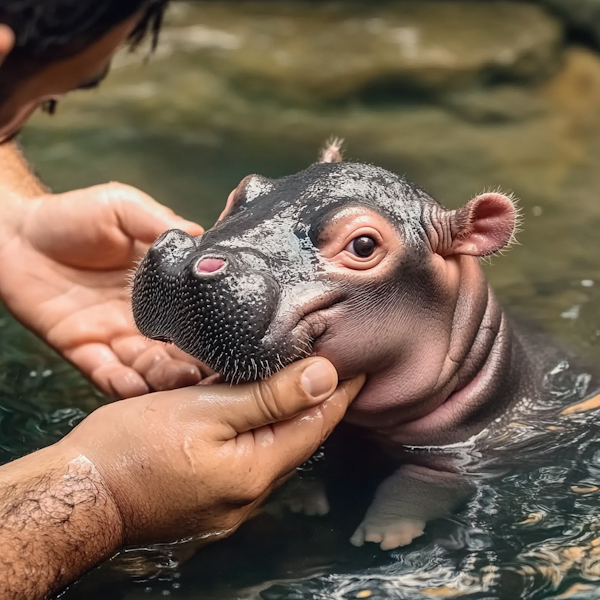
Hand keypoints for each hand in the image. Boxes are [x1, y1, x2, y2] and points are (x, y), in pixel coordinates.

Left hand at [0, 181, 204, 397]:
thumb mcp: (123, 207)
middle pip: (178, 348)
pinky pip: (105, 373)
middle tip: (214, 369)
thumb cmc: (71, 216)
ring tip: (183, 380)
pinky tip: (136, 387)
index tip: (234, 336)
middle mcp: (144, 317)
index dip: (213, 327)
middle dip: (196, 362)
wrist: (14, 232)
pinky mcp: (83, 349)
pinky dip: (121, 384)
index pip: (193, 312)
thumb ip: (160, 223)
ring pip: (148, 368)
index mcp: (159, 286)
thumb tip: (203, 237)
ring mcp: (114, 335)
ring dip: (165, 378)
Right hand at [60, 357, 364, 544]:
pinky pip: (253, 455)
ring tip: (302, 375)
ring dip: (291, 411)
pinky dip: (264, 426)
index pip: (317, 422)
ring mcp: (233, 499)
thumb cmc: (132, 447)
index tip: (359, 361)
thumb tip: (324, 377)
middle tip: (334, 360)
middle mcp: (253, 492)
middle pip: (300, 436)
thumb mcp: (203, 409)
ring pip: (277, 445)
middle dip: (319, 399)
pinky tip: (259, 405)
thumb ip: (267, 396)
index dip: (341, 389)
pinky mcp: (214, 495)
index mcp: (257, 469)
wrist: (81, 492)